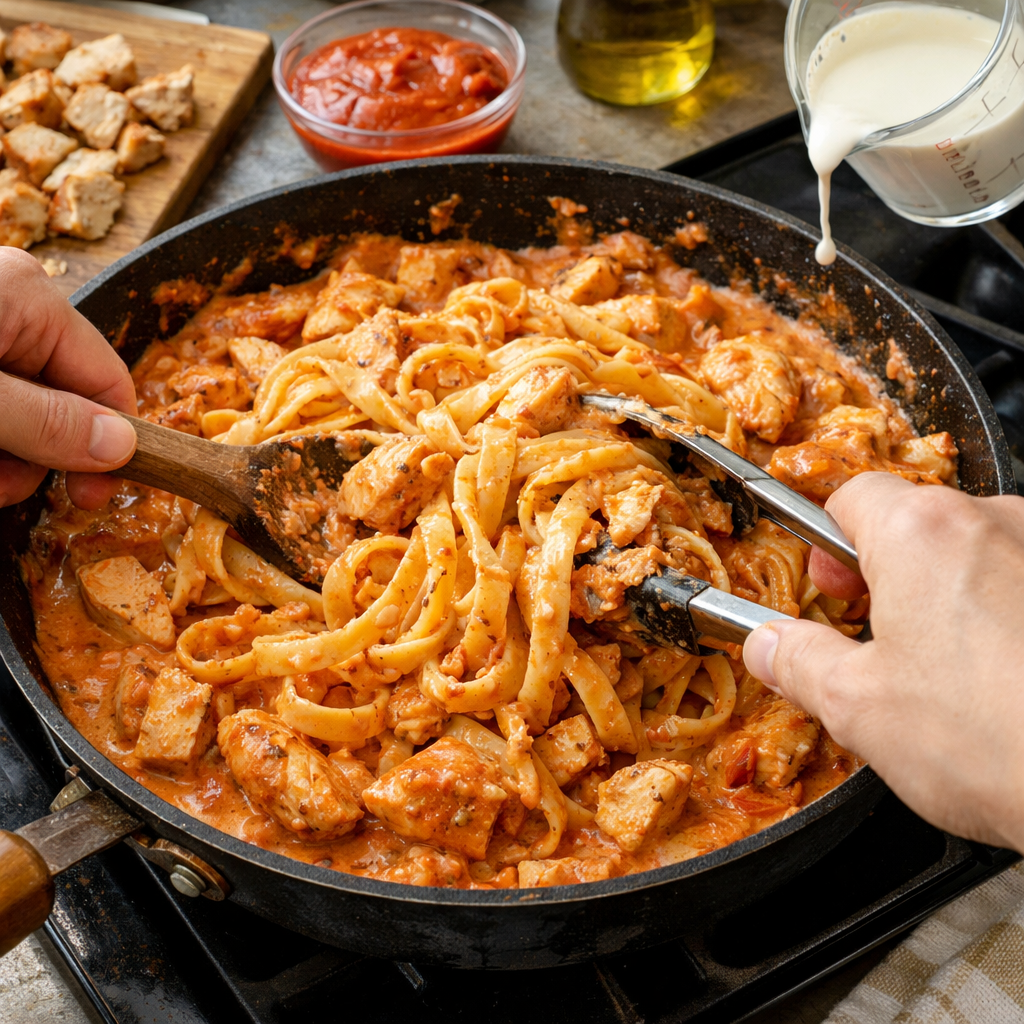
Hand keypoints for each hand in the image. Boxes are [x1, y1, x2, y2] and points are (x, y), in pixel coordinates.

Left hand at [0, 250, 135, 509]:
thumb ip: (45, 422)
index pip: (108, 383)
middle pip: (63, 403)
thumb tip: (122, 447)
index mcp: (31, 299)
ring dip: (4, 458)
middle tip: (1, 490)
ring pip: (22, 412)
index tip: (87, 499)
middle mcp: (13, 306)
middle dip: (37, 457)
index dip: (108, 447)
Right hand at [743, 471, 1023, 853]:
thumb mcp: (857, 708)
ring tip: (949, 671)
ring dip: (955, 595)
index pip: (851, 497)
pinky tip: (1009, 680)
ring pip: (982, 556)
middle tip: (876, 636)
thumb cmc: (995, 740)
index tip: (824, 584)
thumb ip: (797, 662)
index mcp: (922, 532)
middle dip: (889, 573)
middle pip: (920, 525)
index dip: (825, 542)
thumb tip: (767, 646)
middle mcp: (999, 522)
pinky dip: (1011, 616)